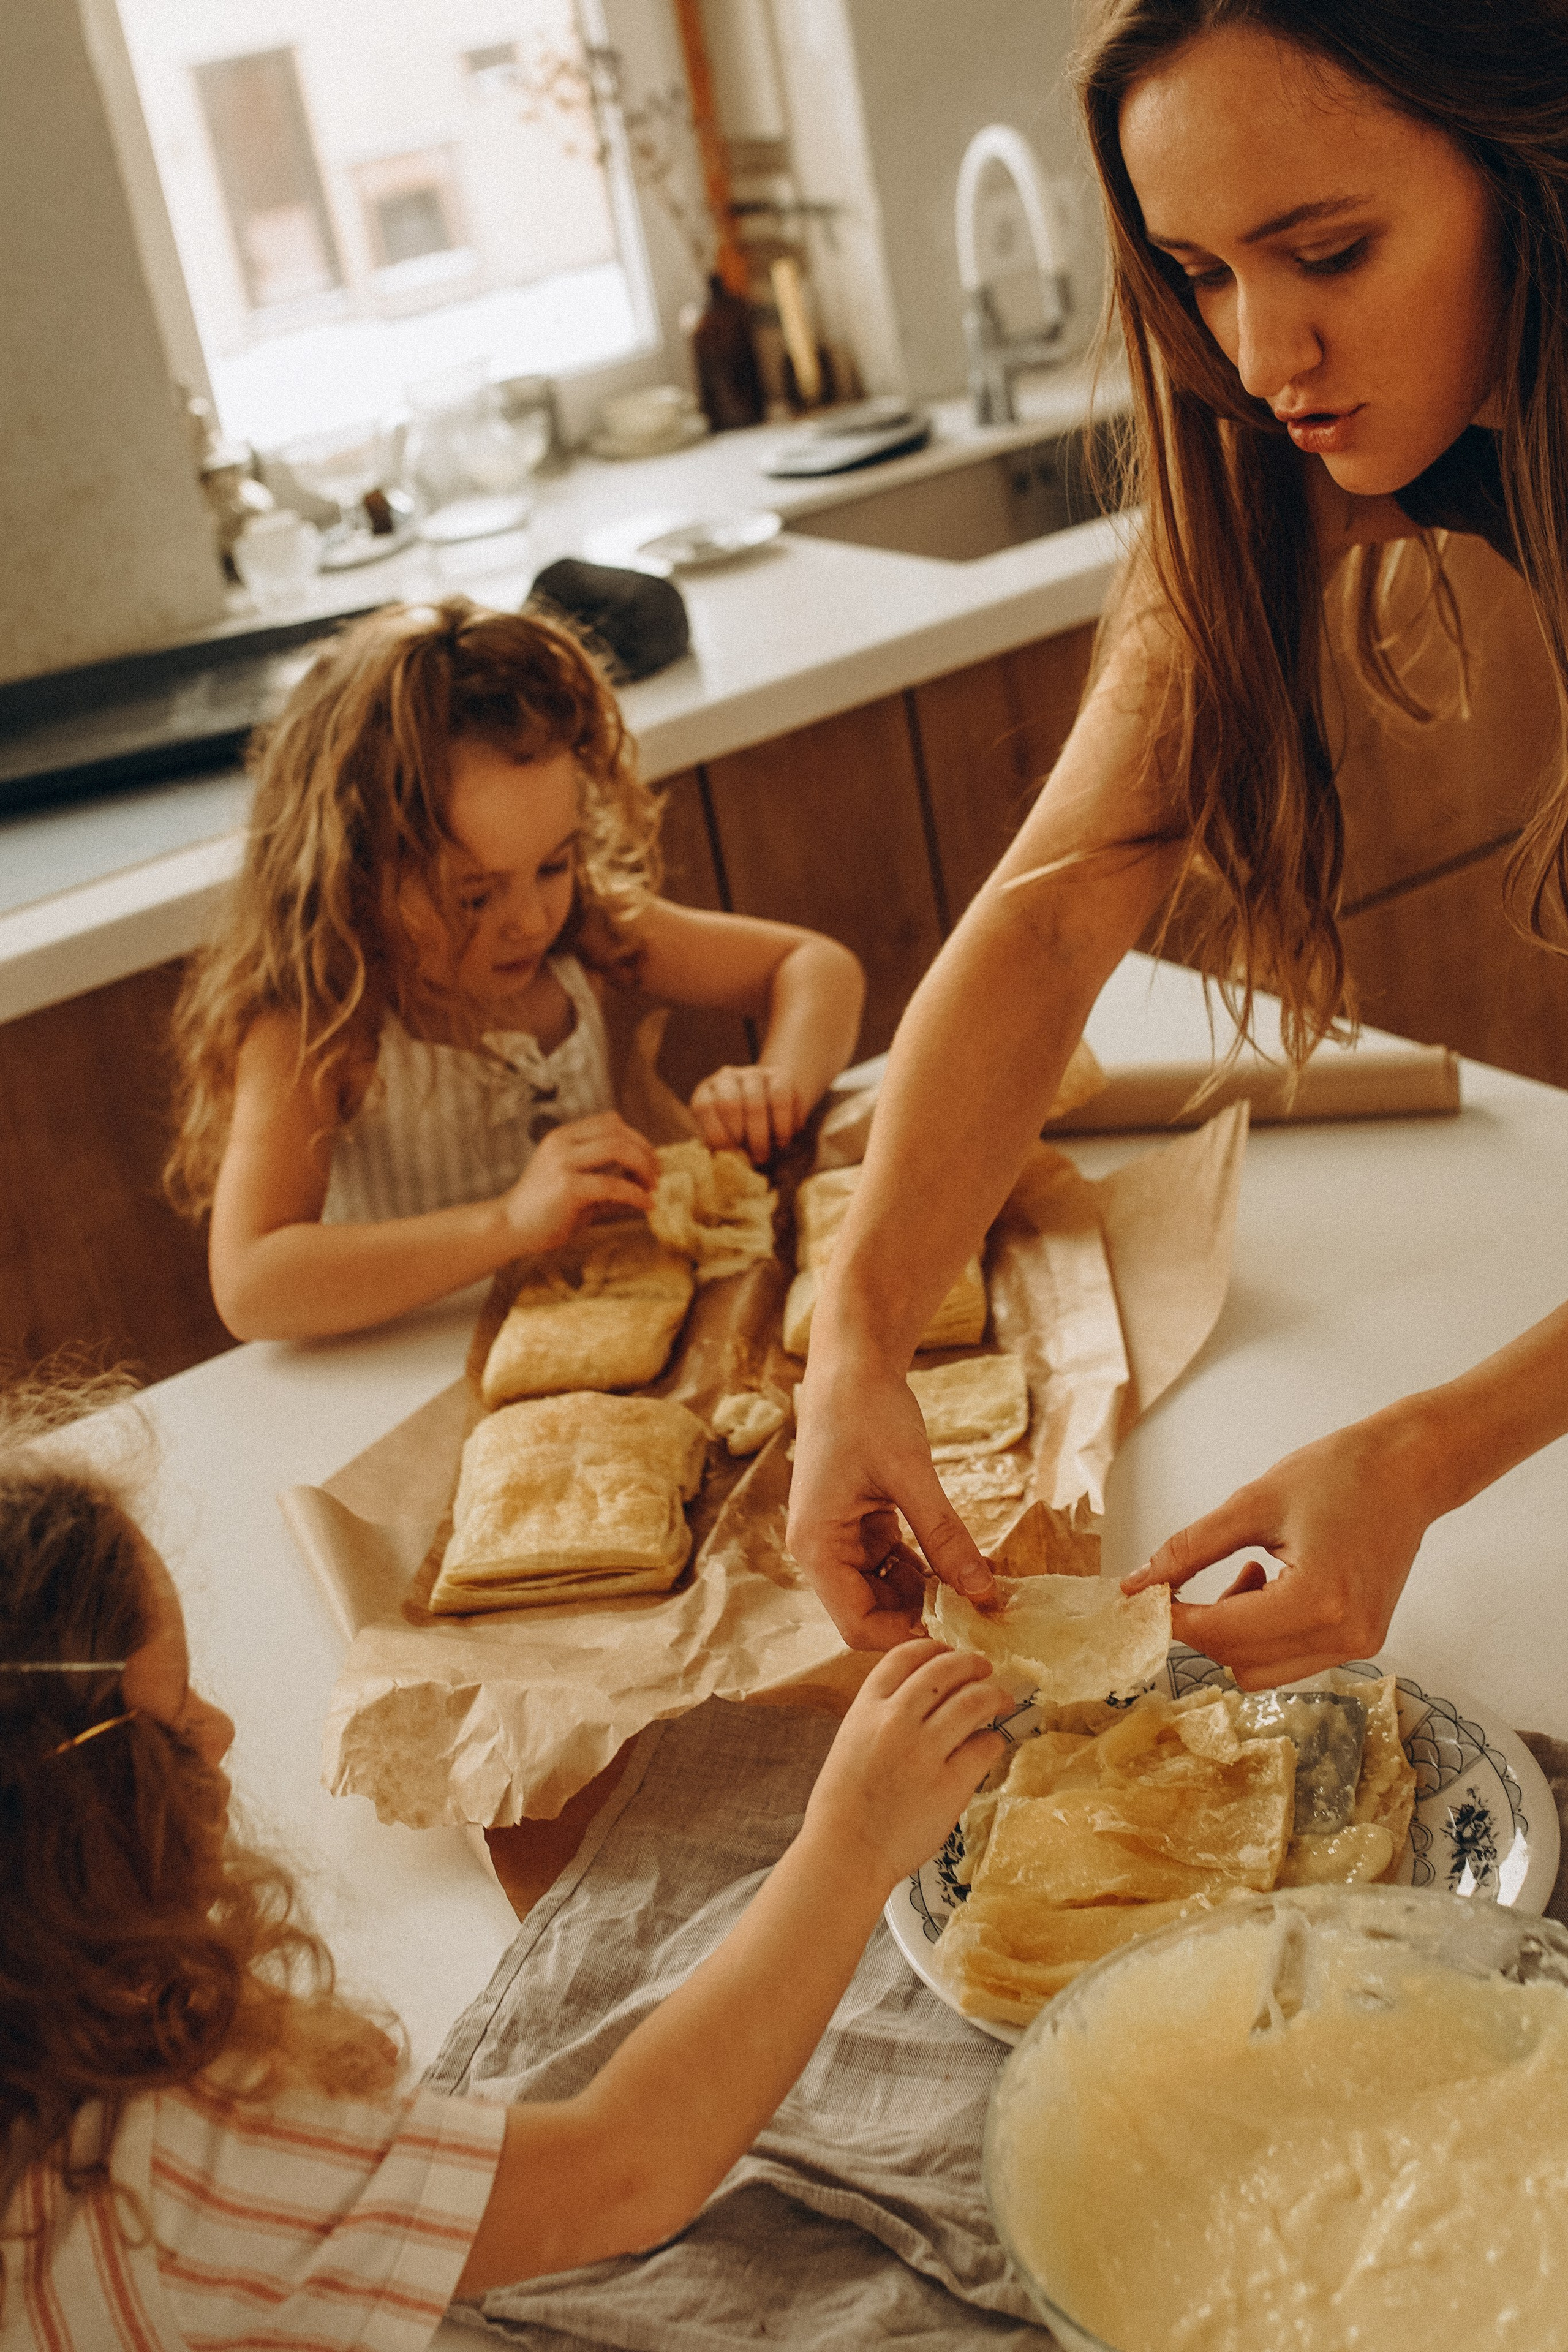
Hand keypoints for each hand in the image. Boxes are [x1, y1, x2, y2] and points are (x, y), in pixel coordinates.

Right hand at [500, 1113, 658, 1255]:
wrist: (509, 1229)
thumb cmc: (544, 1211)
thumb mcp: (576, 1184)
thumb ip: (605, 1177)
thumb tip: (645, 1183)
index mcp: (563, 1137)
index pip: (610, 1122)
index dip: (636, 1138)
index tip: (649, 1161)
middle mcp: (562, 1143)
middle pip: (618, 1131)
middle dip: (645, 1151)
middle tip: (657, 1175)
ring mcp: (562, 1162)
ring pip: (617, 1148)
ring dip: (643, 1166)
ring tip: (653, 1187)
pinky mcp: (567, 1187)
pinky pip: (612, 1184)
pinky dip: (635, 1194)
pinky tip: (646, 1205)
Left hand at [690, 1063, 804, 1163]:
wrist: (767, 1103)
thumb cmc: (740, 1128)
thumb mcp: (725, 1135)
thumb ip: (723, 1147)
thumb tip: (724, 1167)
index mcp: (706, 1091)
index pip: (705, 1106)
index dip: (716, 1132)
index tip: (729, 1153)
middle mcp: (727, 1077)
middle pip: (730, 1103)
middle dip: (741, 1135)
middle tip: (752, 1158)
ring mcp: (753, 1073)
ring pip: (756, 1101)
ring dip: (762, 1134)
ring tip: (766, 1154)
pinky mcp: (779, 1075)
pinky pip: (782, 1098)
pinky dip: (784, 1123)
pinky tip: (783, 1140)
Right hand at [788, 1349, 997, 1649]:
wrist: (852, 1364)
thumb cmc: (867, 1410)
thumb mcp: (911, 1474)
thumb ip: (944, 1535)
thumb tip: (982, 1590)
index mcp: (816, 1545)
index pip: (858, 1624)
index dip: (907, 1636)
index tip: (960, 1633)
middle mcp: (821, 1549)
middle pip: (871, 1612)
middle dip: (922, 1615)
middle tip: (980, 1612)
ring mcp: (839, 1536)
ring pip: (885, 1590)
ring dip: (927, 1592)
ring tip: (977, 1587)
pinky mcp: (859, 1522)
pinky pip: (892, 1562)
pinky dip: (925, 1566)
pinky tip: (961, 1561)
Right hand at [804, 1639, 1005, 1888]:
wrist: (846, 1851)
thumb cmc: (842, 1805)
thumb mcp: (851, 1742)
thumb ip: (880, 1717)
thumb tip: (921, 1702)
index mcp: (866, 1708)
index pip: (906, 1656)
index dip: (934, 1647)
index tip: (949, 1653)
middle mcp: (896, 1719)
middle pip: (945, 1670)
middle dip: (971, 1664)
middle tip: (984, 1670)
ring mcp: (925, 1750)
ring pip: (972, 1701)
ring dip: (992, 1695)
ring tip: (1000, 1700)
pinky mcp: (951, 1783)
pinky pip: (984, 1747)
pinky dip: (993, 1740)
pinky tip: (992, 1744)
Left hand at [1122, 1411, 1436, 1686]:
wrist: (1410, 1469)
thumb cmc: (1341, 1473)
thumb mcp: (1252, 1503)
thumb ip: (1189, 1549)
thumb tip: (1138, 1584)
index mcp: (1317, 1600)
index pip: (1220, 1632)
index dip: (1171, 1618)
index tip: (1142, 1598)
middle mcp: (1343, 1635)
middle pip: (1237, 1661)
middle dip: (1202, 1625)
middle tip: (1191, 1578)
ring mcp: (1358, 1644)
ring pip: (1262, 1670)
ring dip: (1235, 1632)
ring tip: (1248, 1573)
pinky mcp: (1362, 1640)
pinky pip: (1291, 1659)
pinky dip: (1264, 1633)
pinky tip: (1271, 1585)